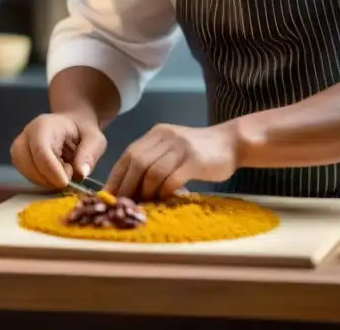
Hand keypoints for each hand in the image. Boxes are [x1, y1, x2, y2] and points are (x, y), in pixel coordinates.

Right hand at [10, 112, 106, 189]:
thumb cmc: (82, 132)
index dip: (51, 169)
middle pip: (27, 162)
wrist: (72, 127)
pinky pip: (27, 176)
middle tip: (69, 177)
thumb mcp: (95, 139)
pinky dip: (43, 181)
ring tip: (64, 173)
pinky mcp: (20, 160)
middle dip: (48, 177)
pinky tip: (56, 175)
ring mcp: (20, 147)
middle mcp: (27, 135)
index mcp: (44, 125)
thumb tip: (81, 174)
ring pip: (26, 172)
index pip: (41, 149)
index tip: (65, 183)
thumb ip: (90, 154)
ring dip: (46, 180)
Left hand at [105, 122, 239, 200]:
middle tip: (123, 206)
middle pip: (136, 163)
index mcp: (156, 134)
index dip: (116, 177)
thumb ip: (154, 161)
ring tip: (145, 205)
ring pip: (152, 171)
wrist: (231, 143)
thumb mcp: (173, 149)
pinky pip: (172, 178)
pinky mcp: (194, 160)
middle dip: (127, 187)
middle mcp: (165, 137)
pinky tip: (164, 200)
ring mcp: (180, 147)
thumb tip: (131, 190)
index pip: (128, 155)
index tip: (109, 197)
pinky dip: (164, 192)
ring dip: (145, 192)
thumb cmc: (200, 152)